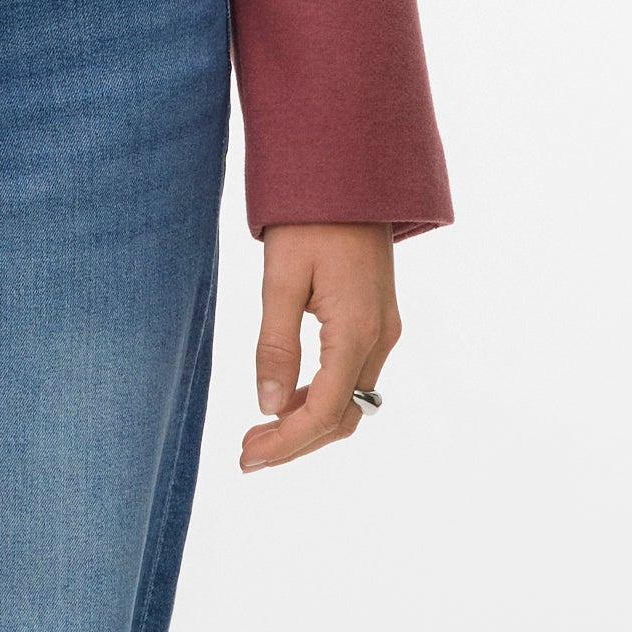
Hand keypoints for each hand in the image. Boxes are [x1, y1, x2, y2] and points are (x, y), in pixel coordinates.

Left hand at [240, 222, 398, 472]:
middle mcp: (379, 337)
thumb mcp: (281, 279)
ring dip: (309, 423)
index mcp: (356, 330)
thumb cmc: (311, 219)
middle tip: (247, 451)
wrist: (350, 174)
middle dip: (297, 442)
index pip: (325, 411)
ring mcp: (383, 329)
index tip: (248, 457)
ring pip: (351, 400)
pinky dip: (321, 397)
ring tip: (260, 431)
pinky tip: (287, 399)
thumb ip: (275, 344)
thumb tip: (269, 405)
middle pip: (343, 416)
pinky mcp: (377, 320)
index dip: (287, 443)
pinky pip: (353, 376)